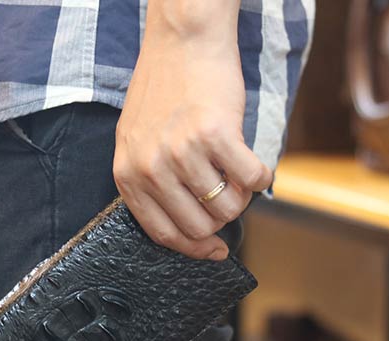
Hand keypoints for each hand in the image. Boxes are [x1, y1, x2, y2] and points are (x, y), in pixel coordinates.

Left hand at [113, 21, 272, 260]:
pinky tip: (254, 165)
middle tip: (227, 198)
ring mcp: (181, 152)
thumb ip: (152, 184)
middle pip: (198, 226)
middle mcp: (151, 168)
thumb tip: (190, 227)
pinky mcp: (215, 134)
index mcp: (128, 175)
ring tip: (237, 175)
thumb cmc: (163, 91)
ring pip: (226, 207)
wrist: (182, 41)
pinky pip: (251, 180)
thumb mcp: (137, 143)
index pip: (162, 233)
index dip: (193, 249)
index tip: (214, 251)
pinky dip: (261, 178)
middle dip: (219, 220)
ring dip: (240, 198)